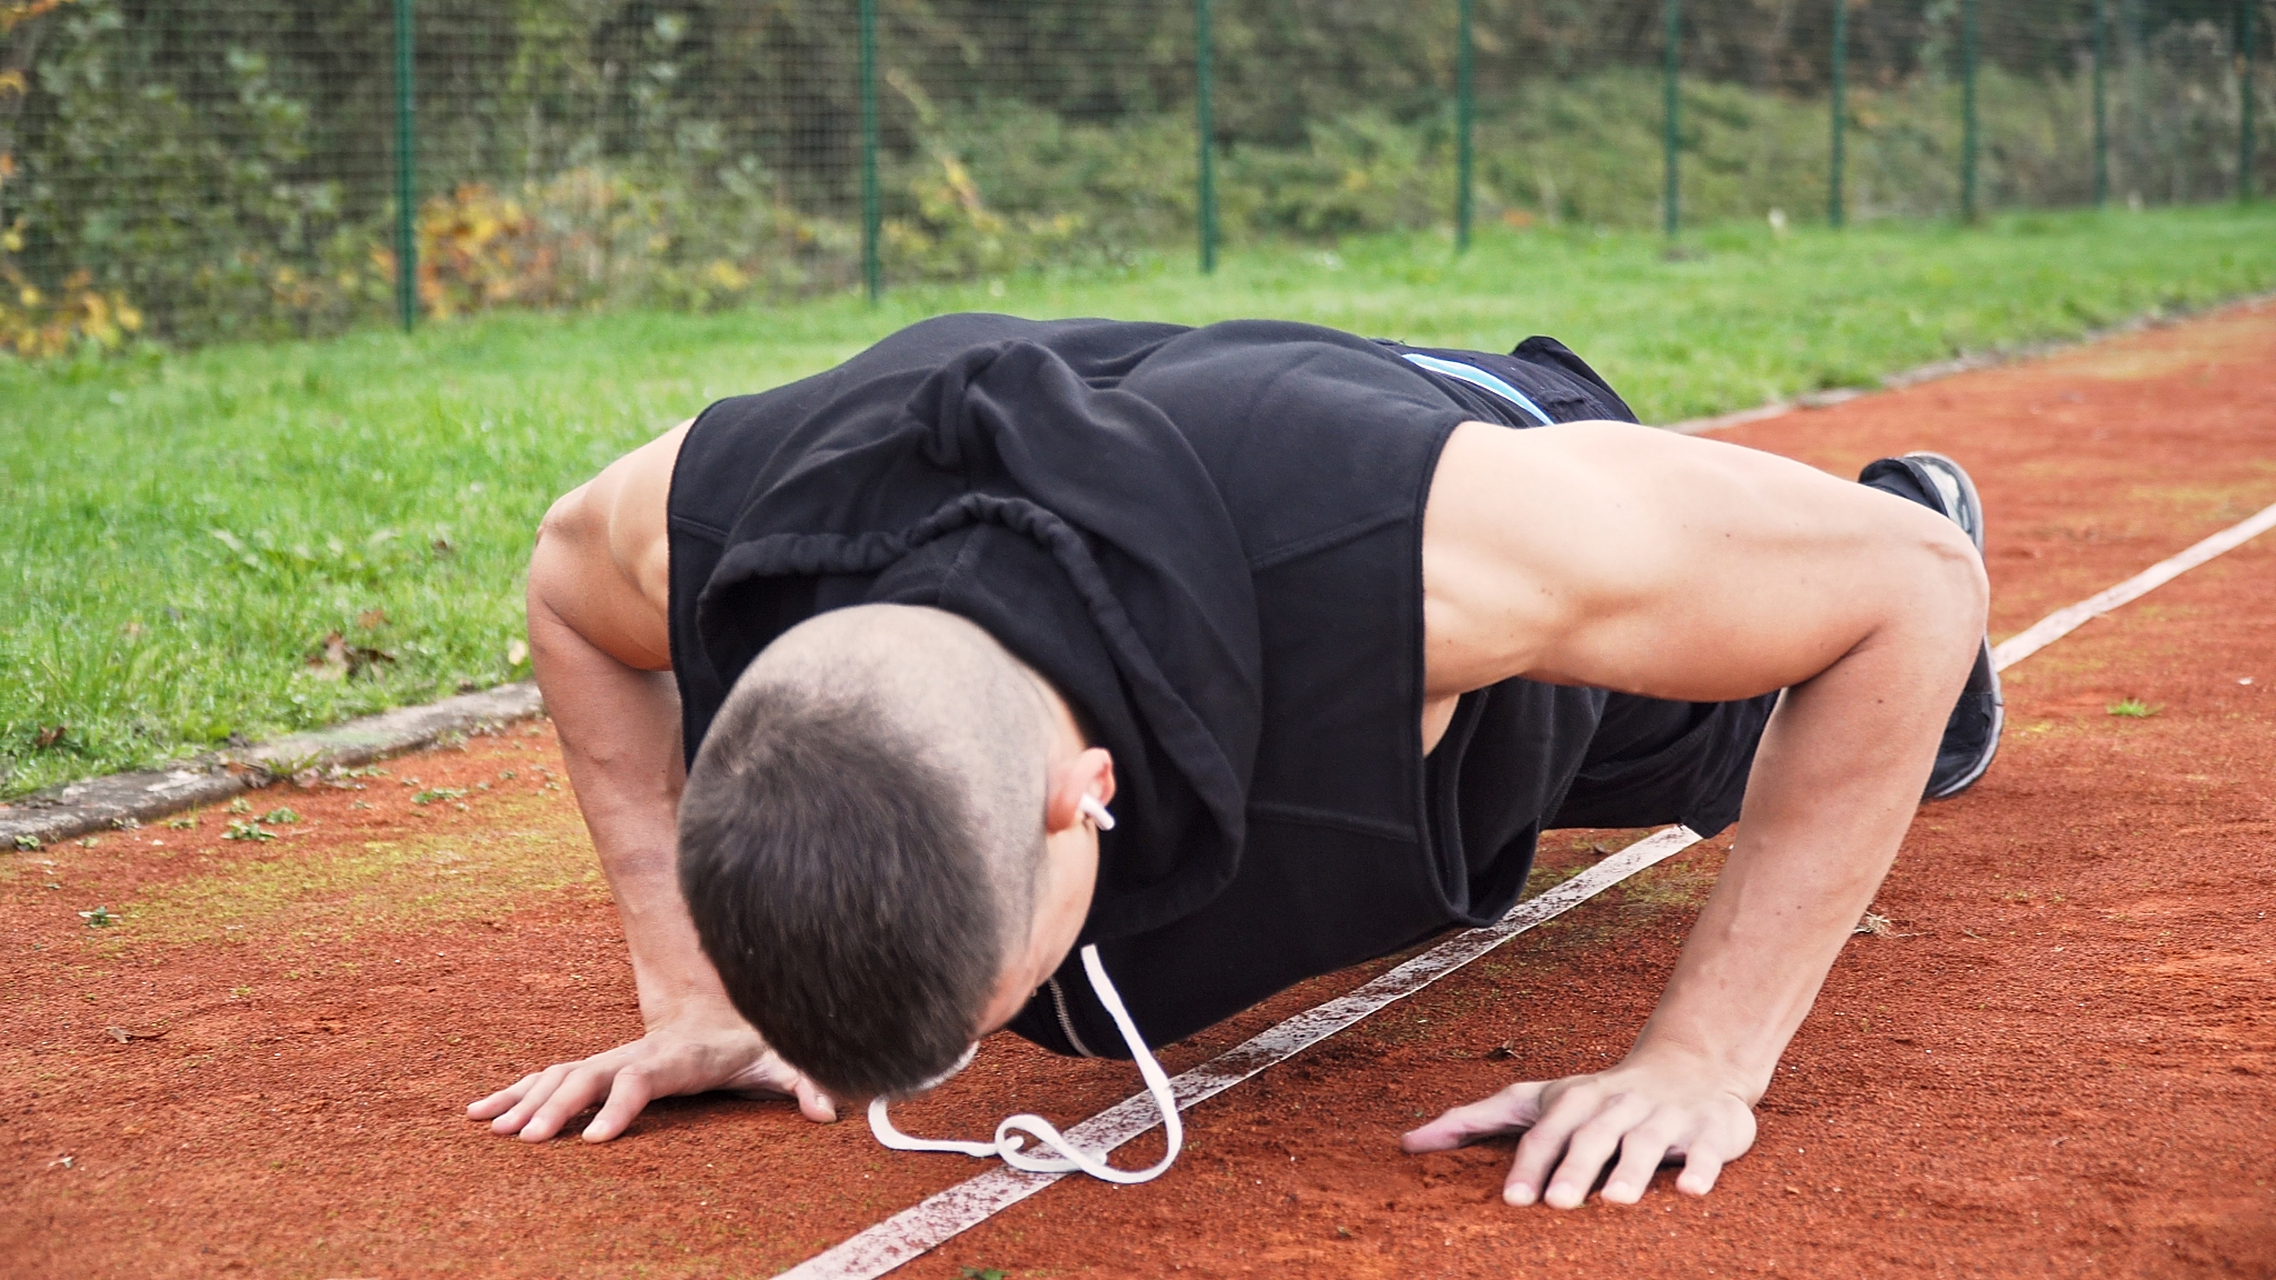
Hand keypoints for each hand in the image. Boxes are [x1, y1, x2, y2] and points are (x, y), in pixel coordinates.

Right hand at [467, 1000, 837, 1141]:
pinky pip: (549, 1078)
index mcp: (675, 1058)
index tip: (598, 1140)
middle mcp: (635, 1055)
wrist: (722, 1008)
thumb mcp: (781, 1059)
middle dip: (557, 1108)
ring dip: (525, 1101)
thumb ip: (803, 1081)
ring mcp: (612, 1058)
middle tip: (528, 1142)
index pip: (640, 1080)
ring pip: (560, 1076)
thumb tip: (827, 1111)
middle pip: (587, 1077)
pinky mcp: (597, 1067)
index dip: (620, 1106)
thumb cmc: (750, 1043)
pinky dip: (514, 1092)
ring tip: (492, 1130)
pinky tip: (480, 1113)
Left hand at [1399, 1055, 1756, 1207]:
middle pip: (1591, 1137)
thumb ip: (1474, 1120)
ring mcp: (1665, 1115)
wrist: (1691, 1067)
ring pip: (1646, 1142)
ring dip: (1631, 1170)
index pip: (1544, 1134)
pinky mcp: (1711, 1128)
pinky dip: (1700, 1169)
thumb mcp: (1536, 1101)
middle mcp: (1617, 1105)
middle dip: (1574, 1169)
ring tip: (1615, 1202)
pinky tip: (1690, 1192)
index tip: (1511, 1200)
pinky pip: (1707, 1150)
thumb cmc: (1597, 1097)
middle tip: (1557, 1204)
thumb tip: (1407, 1143)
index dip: (1528, 1164)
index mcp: (1574, 1100)